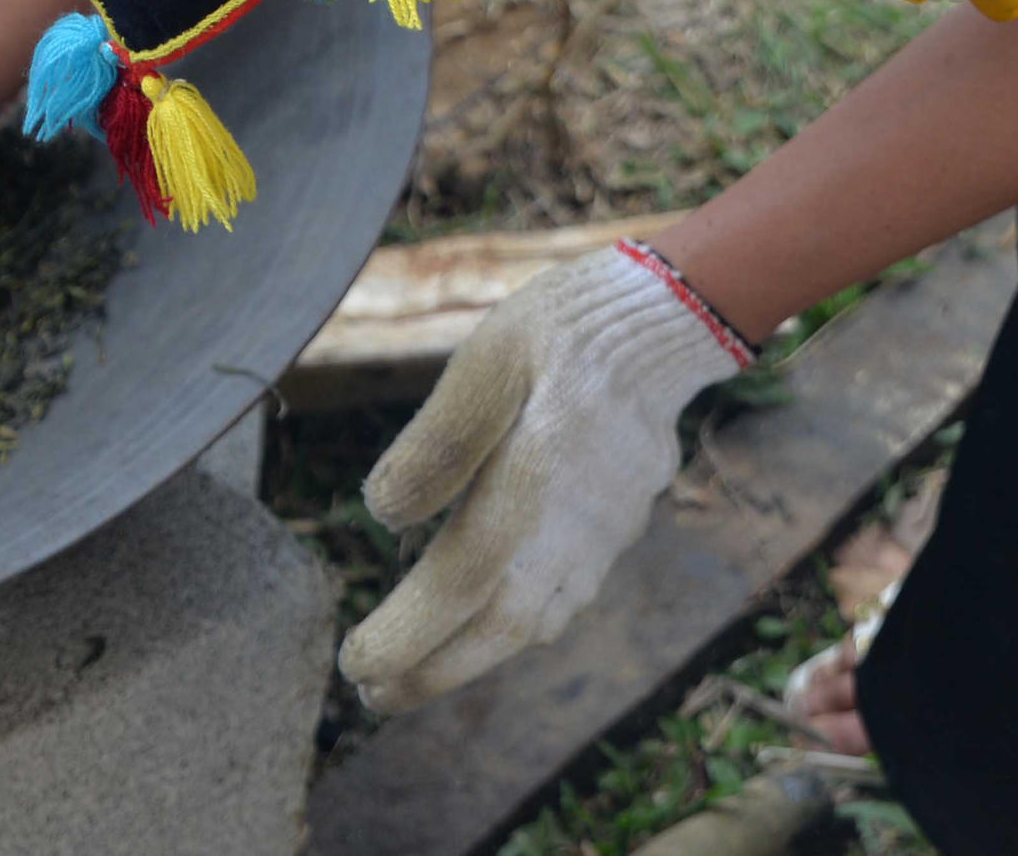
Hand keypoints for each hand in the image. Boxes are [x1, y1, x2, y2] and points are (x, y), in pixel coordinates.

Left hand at [338, 244, 755, 712]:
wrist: (661, 322)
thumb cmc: (559, 332)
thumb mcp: (484, 362)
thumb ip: (437, 443)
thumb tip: (384, 518)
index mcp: (532, 485)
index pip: (459, 583)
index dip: (406, 634)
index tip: (356, 664)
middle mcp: (572, 529)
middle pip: (497, 627)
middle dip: (431, 671)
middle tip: (371, 694)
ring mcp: (601, 538)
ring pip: (533, 625)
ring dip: (470, 659)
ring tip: (409, 676)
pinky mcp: (615, 531)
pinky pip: (561, 602)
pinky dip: (513, 629)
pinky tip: (480, 629)